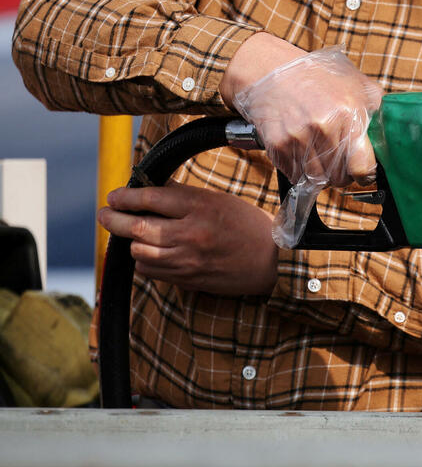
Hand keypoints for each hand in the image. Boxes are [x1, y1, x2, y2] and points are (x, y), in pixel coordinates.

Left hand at [97, 183, 277, 295]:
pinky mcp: (187, 278)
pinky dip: (142, 261)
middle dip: (112, 219)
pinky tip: (148, 254)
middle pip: (136, 226)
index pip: (150, 198)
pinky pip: (150, 271)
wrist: (273, 260)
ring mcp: (188, 258)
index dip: (125, 197)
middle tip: (105, 214)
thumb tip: (150, 188)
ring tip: (128, 233)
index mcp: (200, 207)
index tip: (114, 196)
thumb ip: (184, 196)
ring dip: (129, 241)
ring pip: (139, 251)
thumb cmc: (248, 226)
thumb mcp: (219, 200)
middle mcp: (190, 233)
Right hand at [220, 33, 382, 186]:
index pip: (363, 167)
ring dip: (323, 175)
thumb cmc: (319, 76)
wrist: (272, 70)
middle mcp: (323, 128)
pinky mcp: (277, 145)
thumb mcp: (357, 84)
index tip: (364, 172)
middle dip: (344, 174)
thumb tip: (395, 133)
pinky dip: (302, 171)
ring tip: (322, 156)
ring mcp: (298, 138)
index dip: (366, 174)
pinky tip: (304, 153)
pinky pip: (295, 175)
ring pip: (318, 180)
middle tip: (341, 161)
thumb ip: (378, 109)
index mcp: (349, 114)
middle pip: (340, 178)